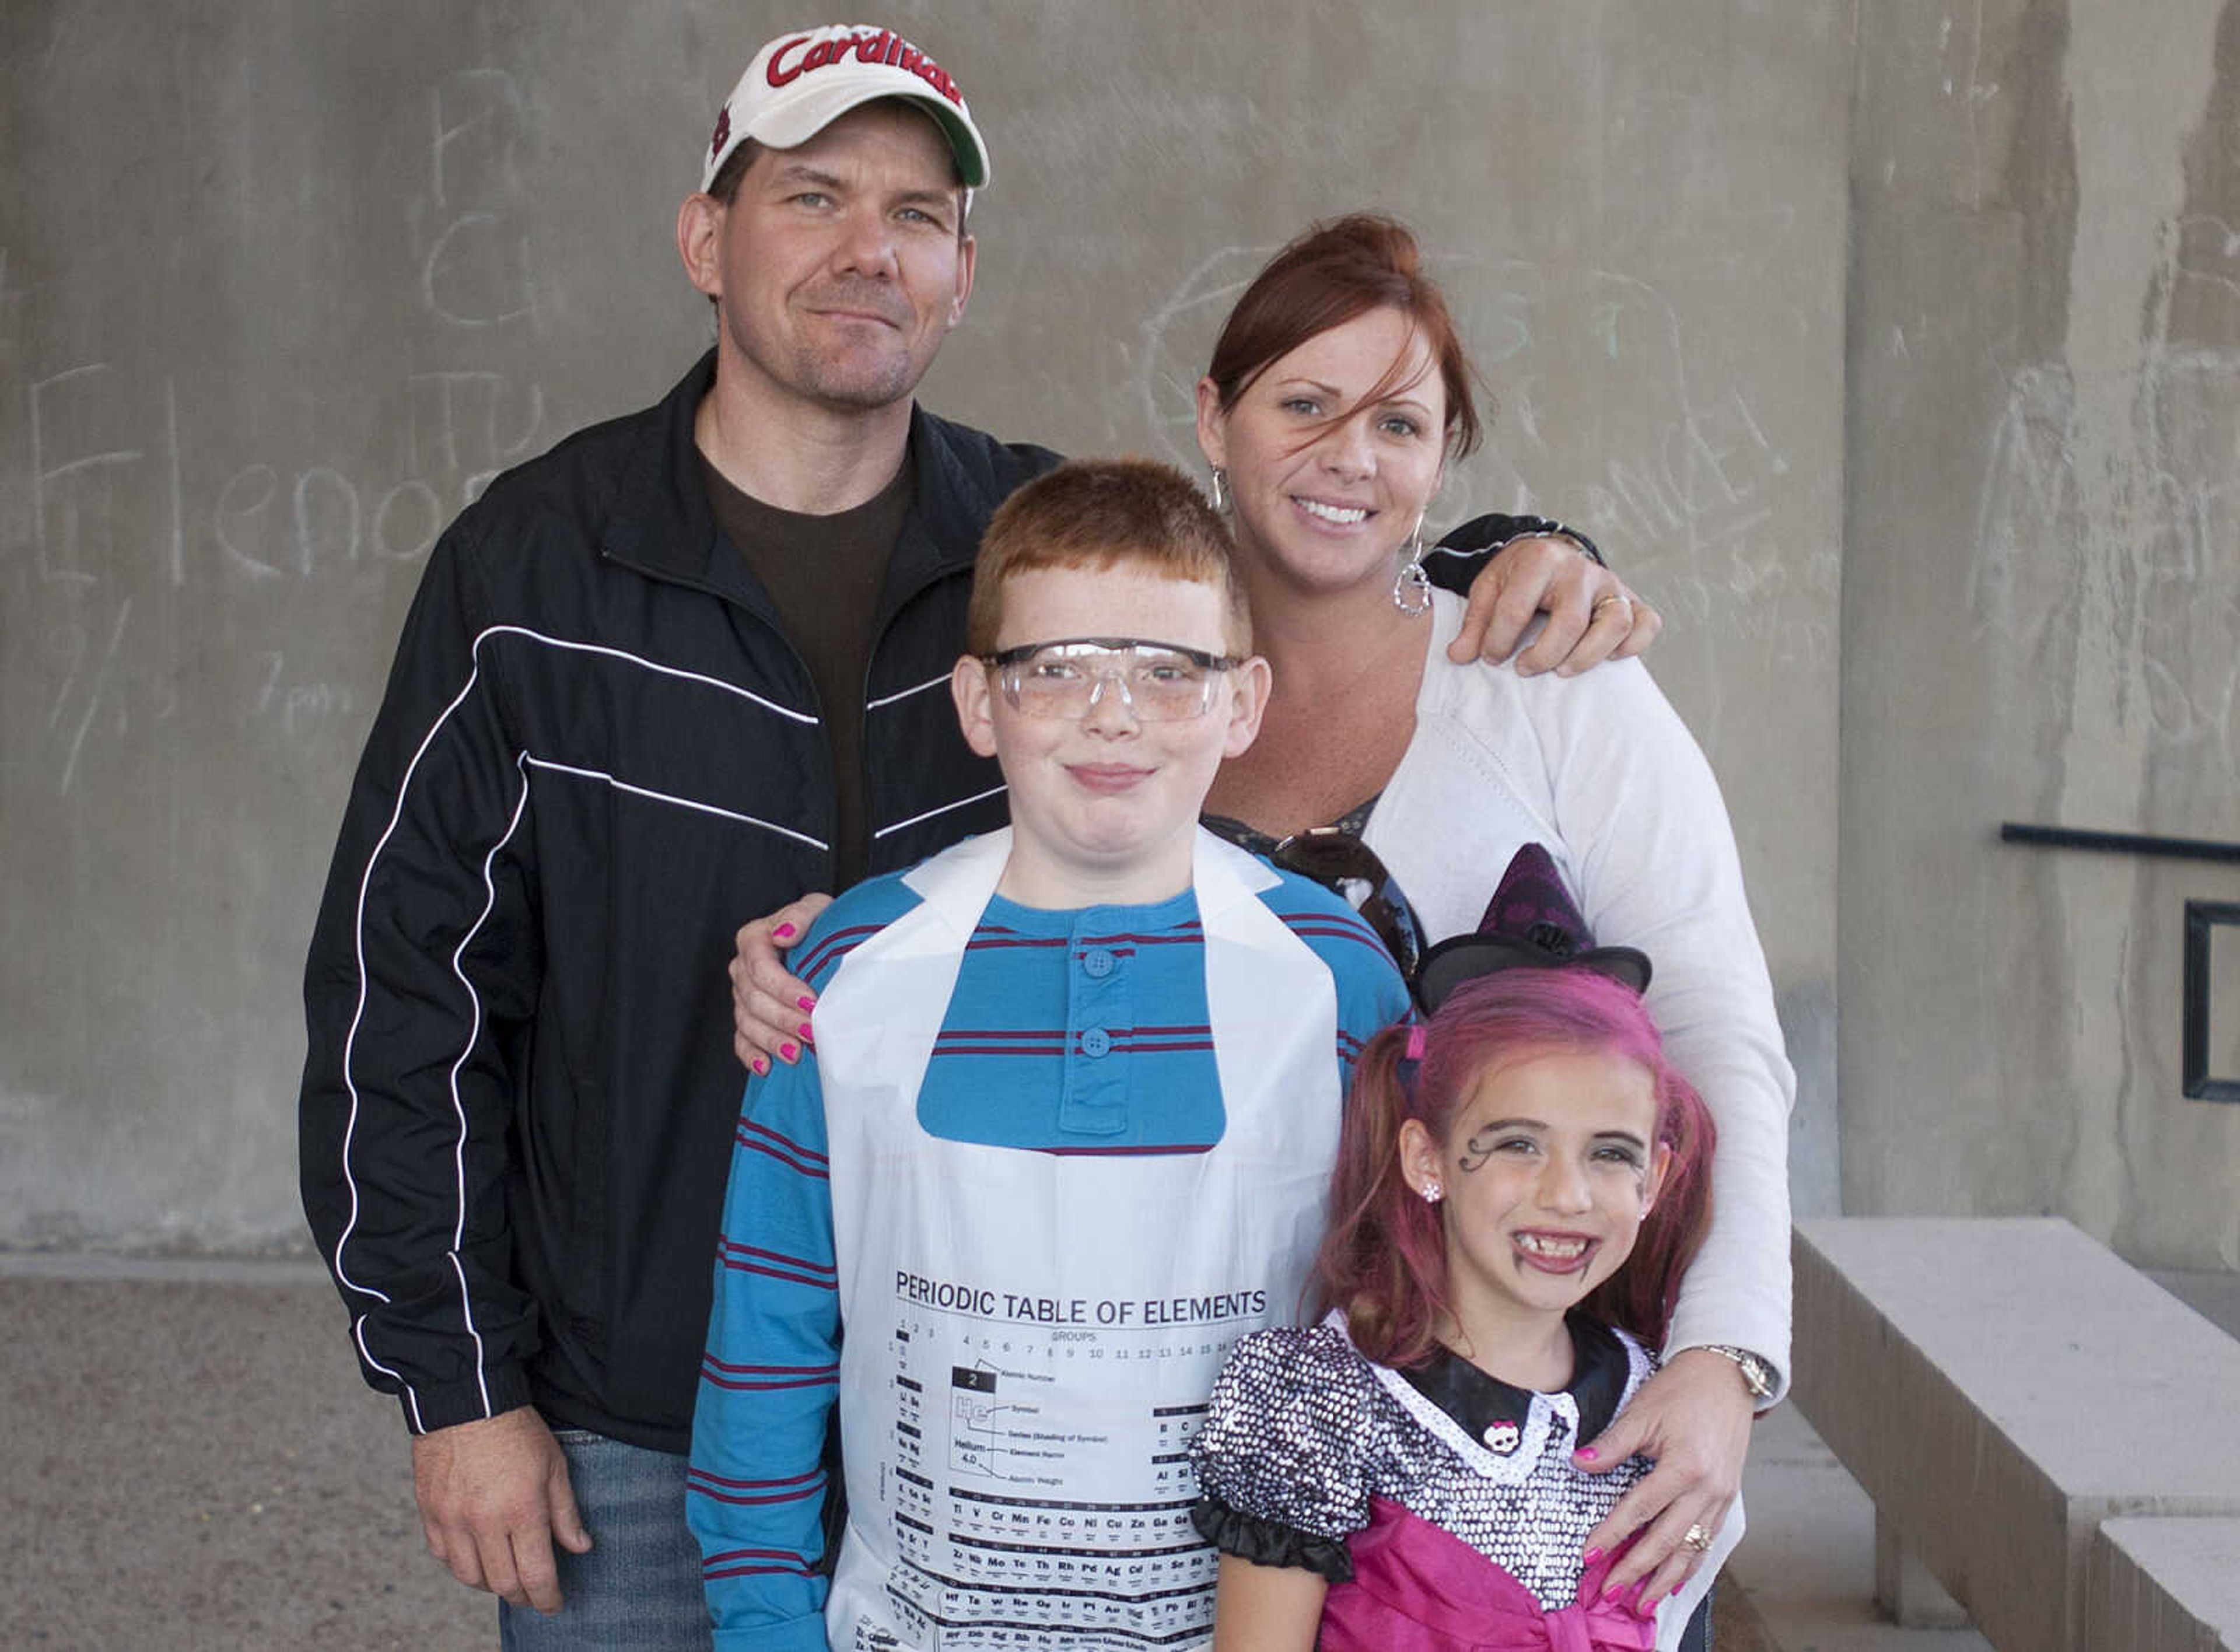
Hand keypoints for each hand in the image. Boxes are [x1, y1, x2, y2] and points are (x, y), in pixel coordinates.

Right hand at [410, 1407, 590, 1614]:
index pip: (536, 1574)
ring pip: (470, 1576)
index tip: (554, 1604)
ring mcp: (452, 1520)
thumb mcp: (554, 1465)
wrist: (467, 1400)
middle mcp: (484, 1522)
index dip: (547, 1597)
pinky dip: (461, 1564)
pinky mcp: (430, 1513)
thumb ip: (565, 1512)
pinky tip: (476, 1557)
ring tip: (506, 1576)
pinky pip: (443, 1556)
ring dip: (491, 1584)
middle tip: (533, 1593)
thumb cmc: (516, 1430)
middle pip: (503, 1583)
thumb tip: (580, 1547)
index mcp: (521, 1509)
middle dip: (522, 1595)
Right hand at [731, 893, 831, 1073]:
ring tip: (796, 1054)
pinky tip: (766, 1067)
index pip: (760, 968)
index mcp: (753, 939)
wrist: (820, 940)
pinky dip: (752, 1055)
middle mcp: (742, 967)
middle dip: (784, 1018)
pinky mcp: (747, 1017)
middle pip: (754, 999)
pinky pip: (741, 1040)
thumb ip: (800, 916)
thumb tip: (783, 933)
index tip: (810, 1002)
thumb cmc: (818, 923)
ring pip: (747, 1022)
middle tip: (811, 1031)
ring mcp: (742, 995)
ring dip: (771, 1040)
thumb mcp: (816, 909)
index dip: (784, 988)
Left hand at [1449, 535, 1661, 676]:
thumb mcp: (1489, 588)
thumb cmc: (1519, 576)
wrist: (1551, 552)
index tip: (1490, 658)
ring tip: (1563, 671)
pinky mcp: (1631, 599)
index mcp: (1539, 560)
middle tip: (1524, 669)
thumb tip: (1459, 656)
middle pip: (1570, 620)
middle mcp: (1580, 569)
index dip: (1499, 640)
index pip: (1518, 607)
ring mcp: (1610, 584)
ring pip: (1616, 622)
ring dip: (1588, 655)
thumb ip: (1475, 623)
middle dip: (1544, 654)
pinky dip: (1634, 645)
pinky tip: (1609, 658)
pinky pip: (1647, 623)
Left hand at [1572, 1347, 1753, 1612]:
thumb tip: (1579, 1463)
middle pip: (1667, 1541)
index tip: (1590, 1557)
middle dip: (1637, 1571)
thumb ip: (1612, 1443)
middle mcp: (1707, 1489)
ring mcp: (1722, 1496)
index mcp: (1684, 1466)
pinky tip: (1675, 1580)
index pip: (1639, 1510)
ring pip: (1692, 1549)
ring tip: (1644, 1604)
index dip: (1612, 1535)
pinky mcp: (1728, 1498)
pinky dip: (1690, 1564)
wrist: (1726, 1376)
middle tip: (1611, 1593)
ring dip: (1666, 1580)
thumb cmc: (1683, 1389)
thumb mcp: (1643, 1411)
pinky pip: (1708, 1540)